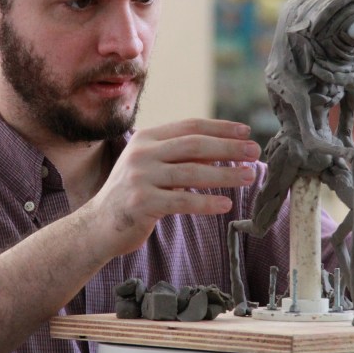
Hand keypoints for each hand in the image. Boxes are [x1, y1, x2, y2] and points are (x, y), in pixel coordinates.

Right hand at [81, 119, 259, 258]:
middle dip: (228, 148)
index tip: (246, 131)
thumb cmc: (134, 195)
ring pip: (192, 173)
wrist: (98, 225)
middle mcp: (141, 153)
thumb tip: (225, 149)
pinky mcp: (142, 203)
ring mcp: (140, 178)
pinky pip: (182, 201)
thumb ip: (180, 156)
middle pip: (194, 145)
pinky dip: (207, 203)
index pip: (190, 127)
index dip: (220, 128)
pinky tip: (226, 205)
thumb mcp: (153, 166)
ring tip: (249, 176)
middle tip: (255, 151)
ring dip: (225, 175)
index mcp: (146, 138)